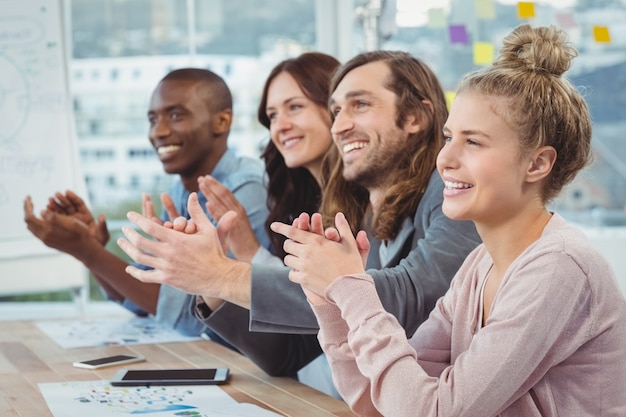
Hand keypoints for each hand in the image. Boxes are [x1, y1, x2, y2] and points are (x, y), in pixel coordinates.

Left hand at [24, 195, 97, 257]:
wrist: (86, 249)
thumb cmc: (81, 234)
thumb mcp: (71, 222)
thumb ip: (55, 217)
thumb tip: (42, 211)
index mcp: (48, 231)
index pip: (30, 218)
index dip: (27, 207)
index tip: (29, 198)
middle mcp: (45, 237)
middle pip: (29, 222)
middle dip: (27, 210)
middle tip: (29, 201)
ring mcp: (46, 241)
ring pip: (32, 227)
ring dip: (31, 217)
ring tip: (33, 208)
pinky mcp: (50, 242)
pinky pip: (37, 231)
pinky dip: (36, 222)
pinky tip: (42, 218)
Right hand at [44, 190, 108, 245]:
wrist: (92, 252)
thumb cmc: (99, 242)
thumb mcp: (103, 234)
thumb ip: (102, 225)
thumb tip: (102, 216)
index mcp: (87, 216)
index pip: (79, 204)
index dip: (73, 198)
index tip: (67, 192)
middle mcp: (78, 218)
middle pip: (69, 206)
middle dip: (62, 200)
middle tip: (55, 195)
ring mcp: (71, 223)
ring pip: (62, 212)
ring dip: (56, 206)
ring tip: (49, 201)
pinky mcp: (65, 228)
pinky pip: (58, 220)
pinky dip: (53, 215)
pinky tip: (47, 211)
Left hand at [117, 192, 231, 296]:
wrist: (218, 277)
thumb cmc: (214, 251)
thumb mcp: (207, 229)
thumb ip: (197, 212)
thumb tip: (192, 194)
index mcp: (176, 239)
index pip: (150, 226)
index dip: (137, 219)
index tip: (130, 215)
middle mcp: (168, 253)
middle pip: (140, 242)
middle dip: (129, 233)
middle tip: (124, 228)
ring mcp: (166, 267)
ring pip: (139, 258)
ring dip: (127, 249)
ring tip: (122, 242)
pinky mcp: (166, 279)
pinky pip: (145, 276)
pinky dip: (134, 272)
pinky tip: (129, 268)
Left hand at [198, 175, 259, 260]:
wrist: (250, 252)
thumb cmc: (239, 239)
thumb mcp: (230, 222)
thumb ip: (219, 212)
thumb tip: (208, 203)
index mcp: (237, 207)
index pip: (225, 193)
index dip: (215, 184)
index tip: (205, 177)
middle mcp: (238, 210)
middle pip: (223, 195)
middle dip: (212, 186)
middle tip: (201, 178)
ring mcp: (237, 219)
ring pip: (222, 203)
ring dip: (212, 194)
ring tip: (201, 185)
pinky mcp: (235, 228)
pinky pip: (224, 218)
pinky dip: (216, 210)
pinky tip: (208, 204)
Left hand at [270, 212, 369, 297]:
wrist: (350, 287)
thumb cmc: (351, 264)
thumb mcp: (349, 243)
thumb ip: (343, 227)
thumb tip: (339, 214)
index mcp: (317, 241)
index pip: (293, 231)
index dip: (281, 227)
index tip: (273, 225)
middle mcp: (307, 252)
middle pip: (288, 245)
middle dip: (290, 245)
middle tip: (294, 247)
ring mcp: (304, 266)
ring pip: (288, 260)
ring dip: (292, 259)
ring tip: (298, 260)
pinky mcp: (304, 279)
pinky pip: (291, 274)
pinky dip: (295, 273)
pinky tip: (301, 273)